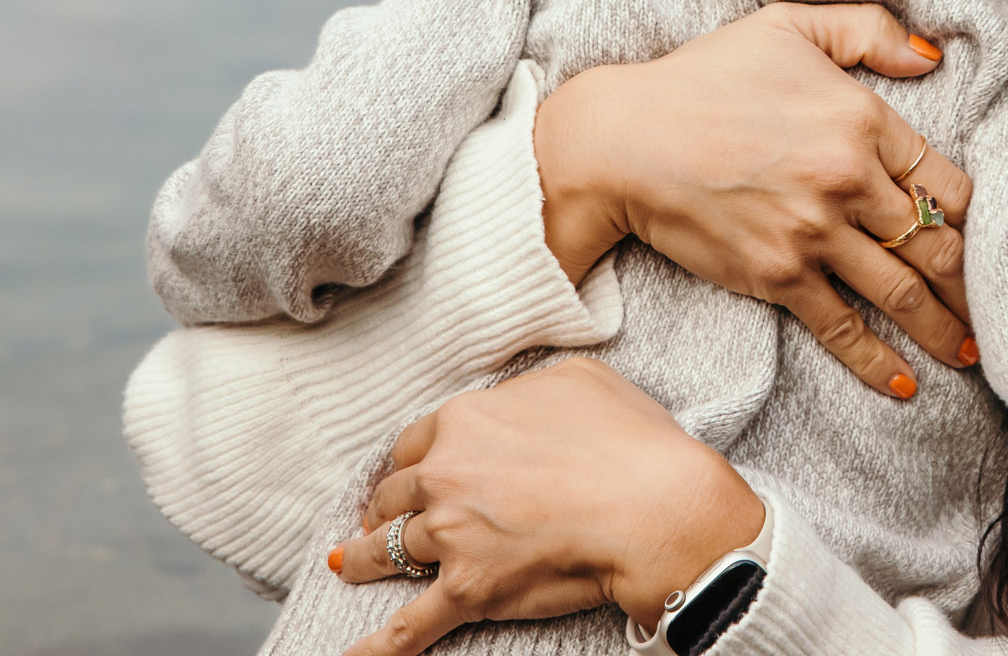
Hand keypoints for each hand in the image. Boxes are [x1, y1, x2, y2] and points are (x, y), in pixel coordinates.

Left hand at [329, 358, 763, 654]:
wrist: (656, 507)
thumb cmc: (631, 441)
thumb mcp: (581, 379)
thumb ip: (531, 385)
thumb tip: (517, 398)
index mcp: (468, 420)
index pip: (417, 441)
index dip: (414, 459)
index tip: (413, 473)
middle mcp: (447, 473)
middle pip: (395, 493)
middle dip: (386, 506)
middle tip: (383, 518)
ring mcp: (452, 534)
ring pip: (386, 551)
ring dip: (364, 559)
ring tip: (351, 566)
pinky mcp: (467, 589)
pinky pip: (408, 626)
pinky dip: (377, 645)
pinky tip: (353, 655)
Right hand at [536, 2, 977, 398]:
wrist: (623, 140)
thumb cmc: (703, 76)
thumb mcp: (788, 24)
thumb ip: (868, 29)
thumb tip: (932, 56)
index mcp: (863, 120)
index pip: (946, 179)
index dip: (978, 215)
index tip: (997, 239)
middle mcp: (848, 181)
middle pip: (936, 243)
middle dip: (975, 283)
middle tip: (1004, 311)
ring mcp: (815, 234)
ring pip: (901, 291)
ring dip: (944, 328)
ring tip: (974, 353)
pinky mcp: (778, 276)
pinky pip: (842, 327)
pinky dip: (878, 362)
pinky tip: (906, 385)